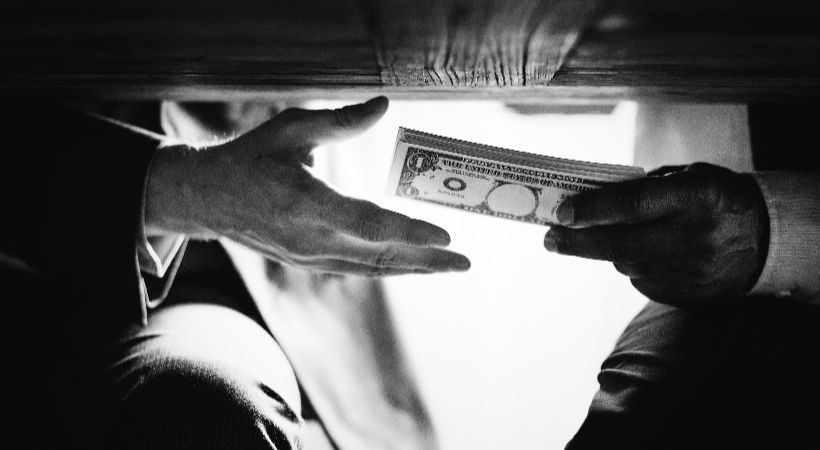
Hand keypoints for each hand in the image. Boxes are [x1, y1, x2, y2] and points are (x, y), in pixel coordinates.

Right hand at [146, 96, 470, 275]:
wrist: (210, 198)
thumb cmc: (252, 157)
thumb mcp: (292, 128)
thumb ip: (342, 121)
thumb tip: (384, 105)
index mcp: (307, 205)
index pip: (369, 225)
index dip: (409, 234)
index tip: (446, 236)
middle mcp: (311, 240)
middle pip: (380, 256)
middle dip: (426, 261)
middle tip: (465, 263)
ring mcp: (309, 257)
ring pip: (371, 268)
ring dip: (413, 269)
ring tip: (449, 267)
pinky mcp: (308, 263)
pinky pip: (357, 269)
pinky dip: (388, 268)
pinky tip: (411, 266)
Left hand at [543, 163, 768, 306]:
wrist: (765, 240)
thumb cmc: (713, 198)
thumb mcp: (688, 178)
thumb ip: (643, 188)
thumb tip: (587, 201)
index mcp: (696, 197)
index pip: (635, 205)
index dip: (594, 210)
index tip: (561, 213)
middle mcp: (694, 237)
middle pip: (620, 245)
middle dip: (577, 243)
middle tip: (549, 239)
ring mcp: (692, 271)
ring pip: (627, 264)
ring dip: (609, 251)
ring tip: (610, 236)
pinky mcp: (688, 296)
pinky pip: (642, 281)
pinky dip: (635, 266)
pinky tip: (647, 254)